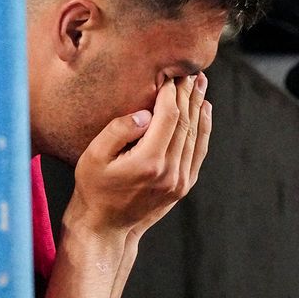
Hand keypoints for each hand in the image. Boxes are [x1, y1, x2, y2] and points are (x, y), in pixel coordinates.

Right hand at [66, 73, 211, 237]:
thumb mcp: (94, 157)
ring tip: (200, 83)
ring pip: (195, 135)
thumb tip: (146, 112)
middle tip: (190, 70)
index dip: (171, 92)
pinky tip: (204, 109)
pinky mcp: (184, 185)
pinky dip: (204, 128)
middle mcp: (170, 172)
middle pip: (185, 122)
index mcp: (148, 162)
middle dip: (187, 93)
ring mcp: (180, 181)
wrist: (106, 226)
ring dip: (198, 106)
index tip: (169, 73)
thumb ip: (118, 131)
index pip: (168, 117)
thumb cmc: (94, 188)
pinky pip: (198, 150)